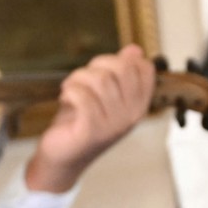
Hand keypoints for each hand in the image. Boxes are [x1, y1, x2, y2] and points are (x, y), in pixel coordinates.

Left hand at [24, 44, 153, 192]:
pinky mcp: (91, 131)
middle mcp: (130, 116)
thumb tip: (135, 51)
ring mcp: (113, 125)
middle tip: (81, 78)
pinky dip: (70, 92)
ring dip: (78, 79)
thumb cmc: (81, 123)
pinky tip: (65, 99)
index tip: (102, 70)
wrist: (62, 157)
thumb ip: (120, 72)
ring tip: (70, 89)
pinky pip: (83, 96)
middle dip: (96, 65)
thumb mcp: (104, 94)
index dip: (120, 60)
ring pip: (99, 79)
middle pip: (122, 68)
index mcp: (138, 105)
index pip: (144, 69)